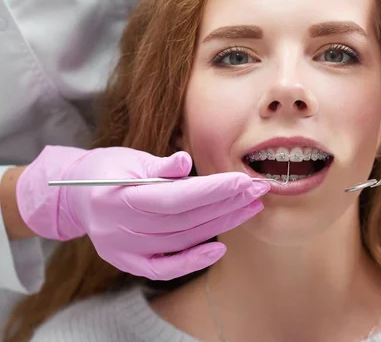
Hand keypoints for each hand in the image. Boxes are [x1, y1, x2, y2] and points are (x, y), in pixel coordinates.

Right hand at [16, 146, 269, 279]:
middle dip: (226, 204)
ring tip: (249, 208)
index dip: (212, 191)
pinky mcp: (128, 262)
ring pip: (182, 240)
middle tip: (258, 192)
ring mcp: (123, 249)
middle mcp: (120, 227)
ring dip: (221, 225)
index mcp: (119, 195)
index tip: (244, 182)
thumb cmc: (108, 169)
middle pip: (184, 220)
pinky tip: (220, 248)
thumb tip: (185, 161)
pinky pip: (165, 267)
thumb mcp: (129, 159)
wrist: (76, 196)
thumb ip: (159, 165)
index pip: (176, 197)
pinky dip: (193, 260)